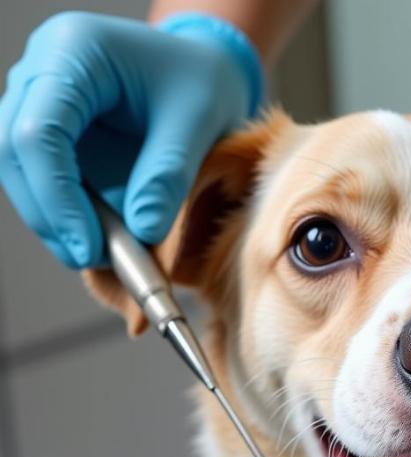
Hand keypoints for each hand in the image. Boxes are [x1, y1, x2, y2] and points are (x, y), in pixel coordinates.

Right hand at [0, 11, 261, 267]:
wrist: (201, 69)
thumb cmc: (201, 83)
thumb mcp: (198, 124)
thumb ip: (168, 176)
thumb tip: (142, 232)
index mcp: (73, 52)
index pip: (37, 132)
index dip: (56, 197)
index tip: (89, 248)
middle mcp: (42, 72)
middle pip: (13, 152)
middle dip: (49, 215)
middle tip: (91, 259)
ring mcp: (39, 102)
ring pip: (20, 170)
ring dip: (54, 220)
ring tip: (102, 256)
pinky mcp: (50, 132)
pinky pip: (43, 180)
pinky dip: (67, 214)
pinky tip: (100, 241)